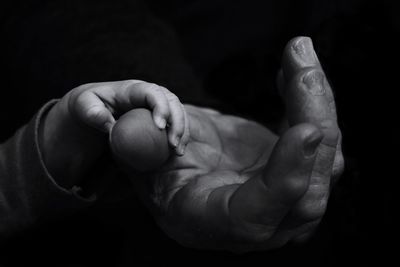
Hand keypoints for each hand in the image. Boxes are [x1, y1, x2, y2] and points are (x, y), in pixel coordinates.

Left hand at [39, 80, 188, 187]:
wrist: (94, 110)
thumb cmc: (88, 106)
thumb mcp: (82, 106)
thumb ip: (92, 112)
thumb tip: (109, 124)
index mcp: (134, 88)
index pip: (153, 92)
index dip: (161, 106)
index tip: (159, 127)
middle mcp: (151, 93)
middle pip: (173, 101)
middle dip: (177, 121)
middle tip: (173, 144)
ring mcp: (158, 104)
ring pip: (179, 112)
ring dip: (183, 131)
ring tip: (178, 151)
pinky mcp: (161, 117)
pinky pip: (175, 124)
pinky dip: (180, 137)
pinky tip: (177, 153)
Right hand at [126, 37, 343, 251]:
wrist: (182, 162)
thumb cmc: (159, 164)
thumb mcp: (141, 155)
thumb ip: (138, 148)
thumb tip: (134, 131)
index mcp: (213, 224)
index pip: (255, 218)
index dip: (284, 180)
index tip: (306, 130)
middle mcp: (258, 223)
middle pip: (306, 192)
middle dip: (313, 123)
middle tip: (303, 68)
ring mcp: (285, 201)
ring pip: (325, 162)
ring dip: (316, 102)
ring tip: (299, 55)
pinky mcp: (298, 173)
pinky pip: (320, 140)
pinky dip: (312, 101)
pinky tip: (295, 70)